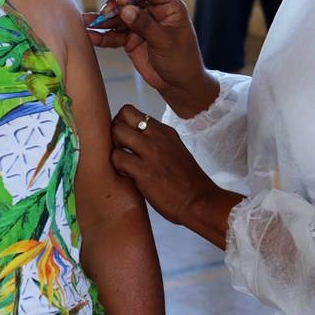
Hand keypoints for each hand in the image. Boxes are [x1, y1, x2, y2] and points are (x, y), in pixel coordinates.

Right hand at [83, 0, 217, 116]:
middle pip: (129, 0)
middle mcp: (153, 11)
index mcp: (168, 6)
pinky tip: (92, 35)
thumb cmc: (181, 61)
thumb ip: (145, 25)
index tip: (121, 0)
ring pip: (118, 17)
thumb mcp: (165, 42)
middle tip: (104, 14)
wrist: (178, 84)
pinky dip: (103, 35)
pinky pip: (114, 34)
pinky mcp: (130, 38)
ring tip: (89, 24)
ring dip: (103, 20)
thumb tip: (126, 9)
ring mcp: (140, 24)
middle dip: (115, 6)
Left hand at [110, 105, 220, 225]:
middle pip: (121, 117)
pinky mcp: (143, 171)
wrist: (200, 201)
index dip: (121, 123)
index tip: (124, 138)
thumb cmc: (188, 182)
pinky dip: (117, 166)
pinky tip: (126, 175)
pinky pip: (117, 158)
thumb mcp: (175, 150)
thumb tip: (136, 141)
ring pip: (117, 133)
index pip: (132, 112)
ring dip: (114, 148)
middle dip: (114, 131)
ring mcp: (150, 152)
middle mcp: (157, 137)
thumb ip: (156, 142)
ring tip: (122, 162)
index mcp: (164, 131)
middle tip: (119, 148)